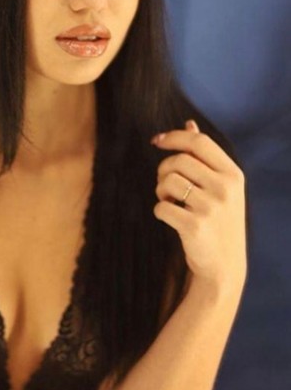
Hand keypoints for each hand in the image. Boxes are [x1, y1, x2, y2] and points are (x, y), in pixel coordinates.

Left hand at [151, 120, 246, 290]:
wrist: (224, 266)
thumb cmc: (219, 220)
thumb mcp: (220, 187)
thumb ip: (205, 156)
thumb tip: (189, 124)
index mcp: (233, 175)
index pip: (199, 142)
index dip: (174, 137)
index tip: (157, 141)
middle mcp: (225, 189)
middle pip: (179, 160)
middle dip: (164, 169)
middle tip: (165, 184)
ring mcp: (211, 208)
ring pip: (168, 181)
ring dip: (161, 190)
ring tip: (170, 200)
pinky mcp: (194, 226)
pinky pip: (161, 207)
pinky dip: (159, 210)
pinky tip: (170, 217)